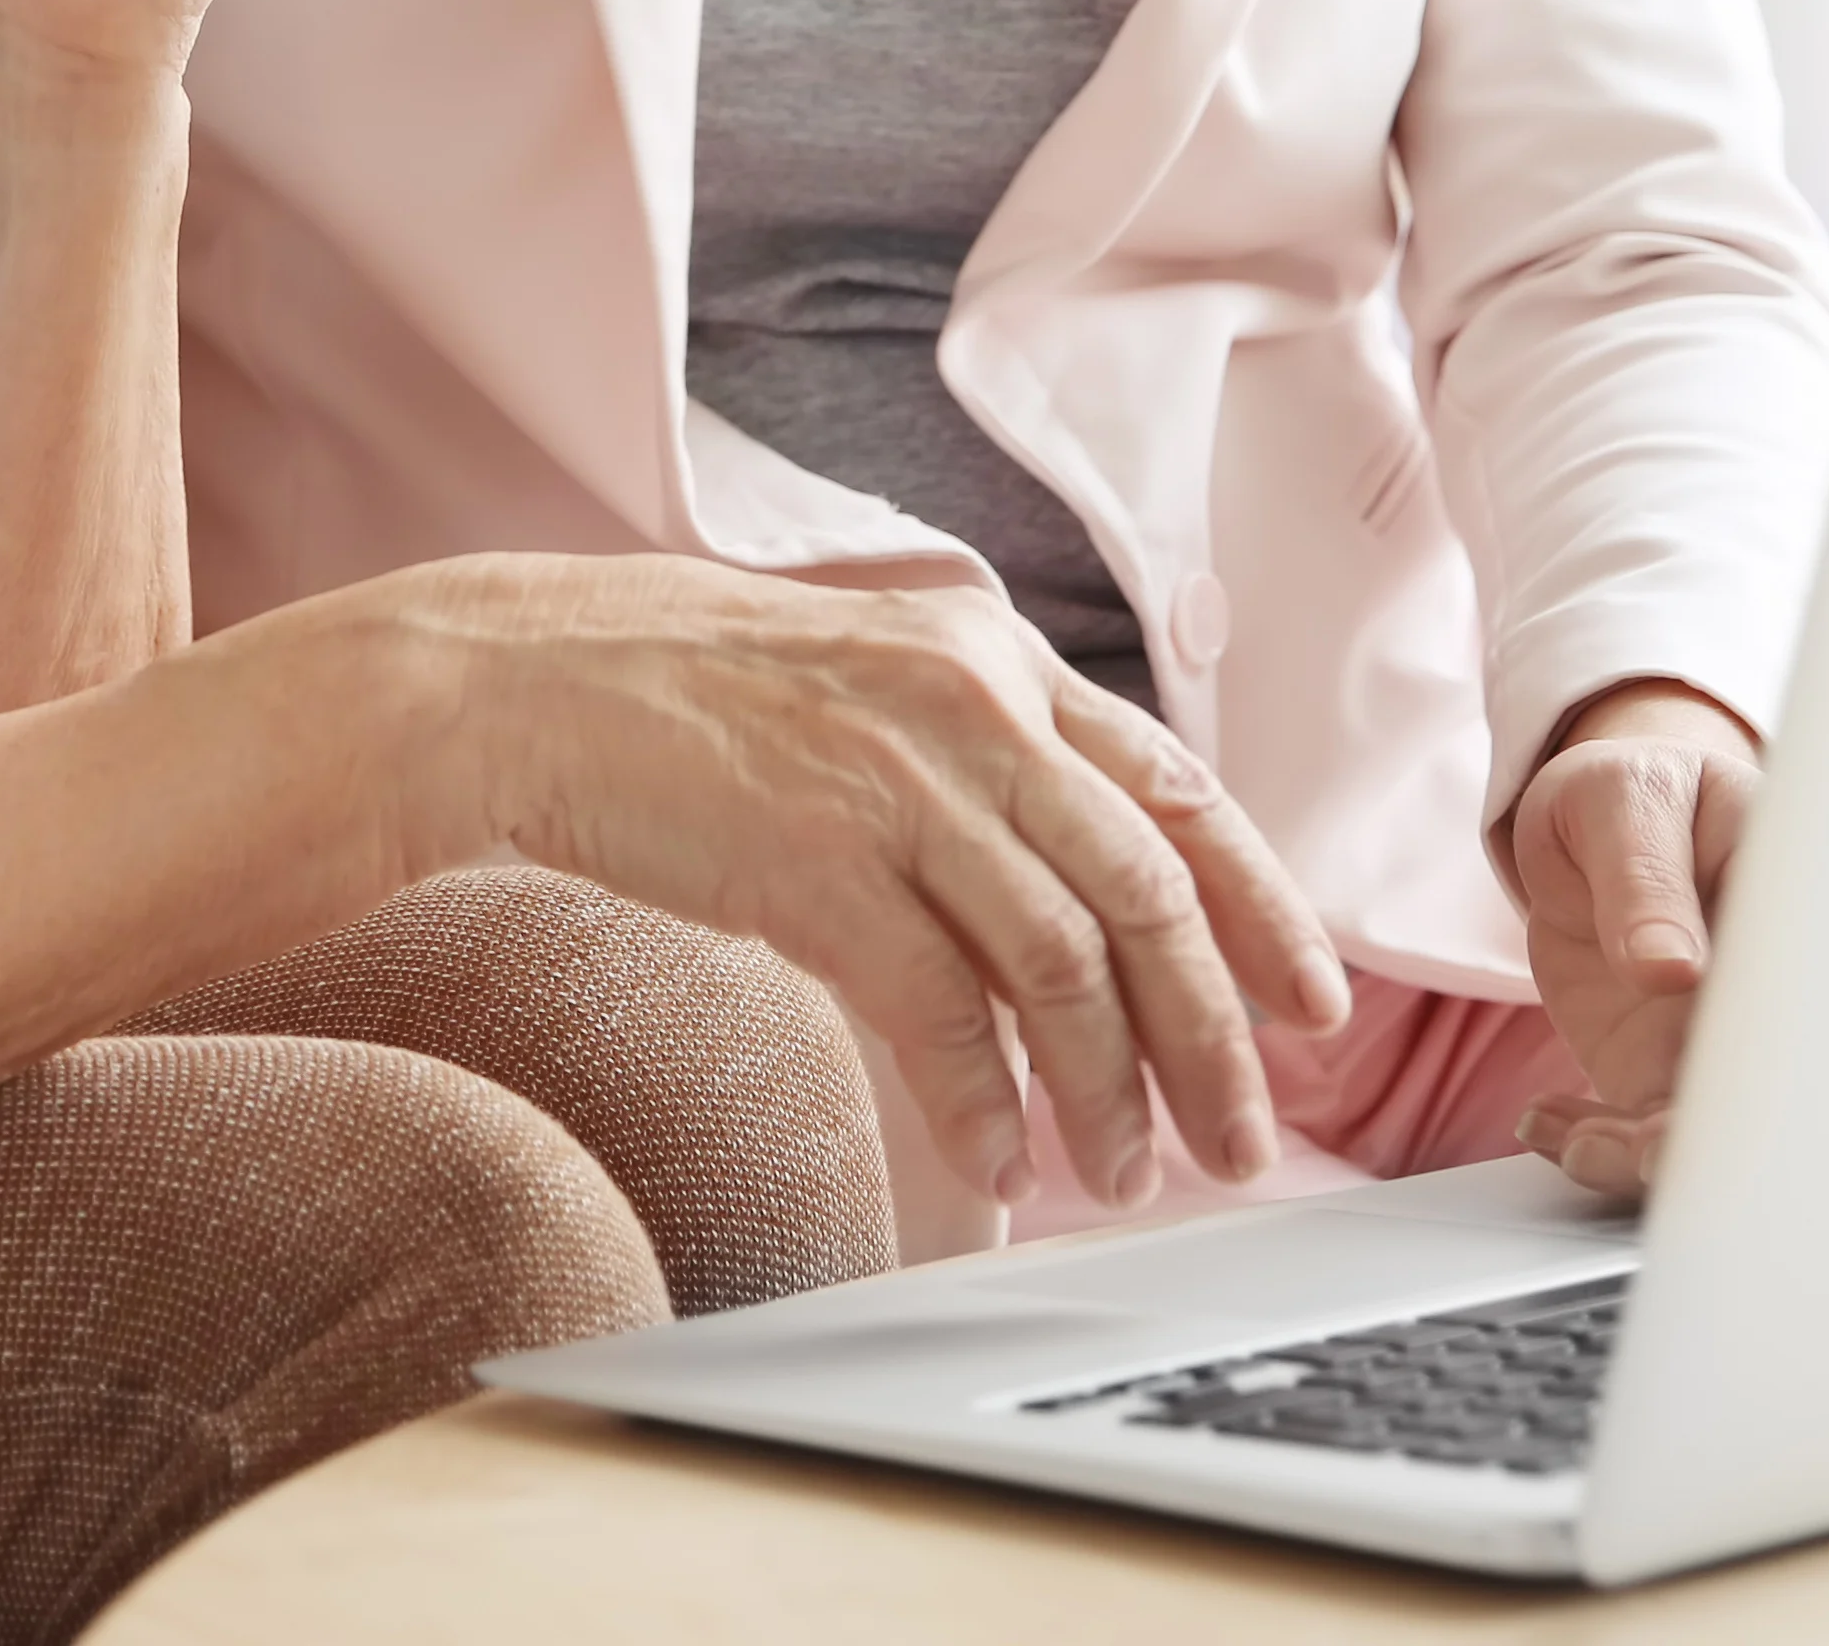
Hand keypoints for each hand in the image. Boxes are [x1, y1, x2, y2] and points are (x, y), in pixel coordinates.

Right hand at [431, 555, 1350, 1215]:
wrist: (518, 678)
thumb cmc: (676, 696)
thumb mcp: (862, 682)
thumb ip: (974, 758)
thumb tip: (1073, 894)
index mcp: (990, 655)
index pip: (1176, 792)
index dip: (1263, 909)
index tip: (1310, 1005)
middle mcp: (968, 703)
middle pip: (1149, 889)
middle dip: (1214, 1034)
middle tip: (1243, 1140)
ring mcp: (894, 777)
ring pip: (1063, 960)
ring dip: (1105, 1091)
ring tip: (1116, 1173)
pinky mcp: (815, 858)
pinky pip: (942, 1010)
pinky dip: (982, 1103)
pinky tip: (996, 1163)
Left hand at [1503, 680, 1759, 1199]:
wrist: (1591, 820)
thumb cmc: (1629, 792)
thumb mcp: (1626, 805)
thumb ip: (1645, 880)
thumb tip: (1671, 966)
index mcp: (1794, 921)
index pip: (1813, 1009)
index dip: (1778, 1071)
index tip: (1716, 1103)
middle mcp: (1768, 998)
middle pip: (1771, 1096)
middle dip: (1713, 1143)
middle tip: (1641, 1152)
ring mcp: (1716, 1043)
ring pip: (1701, 1132)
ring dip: (1638, 1160)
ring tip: (1572, 1138)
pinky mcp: (1659, 1072)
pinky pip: (1637, 1134)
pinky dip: (1589, 1146)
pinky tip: (1547, 1123)